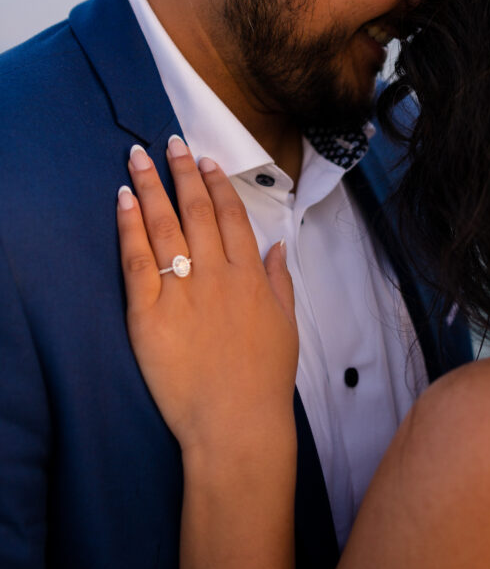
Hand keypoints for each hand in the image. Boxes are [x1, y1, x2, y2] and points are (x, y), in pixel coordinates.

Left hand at [116, 136, 297, 461]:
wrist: (236, 425)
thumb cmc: (264, 380)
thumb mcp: (286, 325)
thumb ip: (280, 280)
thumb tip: (276, 246)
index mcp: (251, 275)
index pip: (231, 215)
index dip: (215, 183)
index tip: (205, 160)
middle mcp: (217, 275)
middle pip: (195, 210)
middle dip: (181, 171)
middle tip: (169, 142)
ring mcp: (183, 292)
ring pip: (165, 225)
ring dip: (151, 186)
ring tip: (138, 158)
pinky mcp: (150, 315)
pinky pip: (136, 261)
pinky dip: (129, 227)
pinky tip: (123, 200)